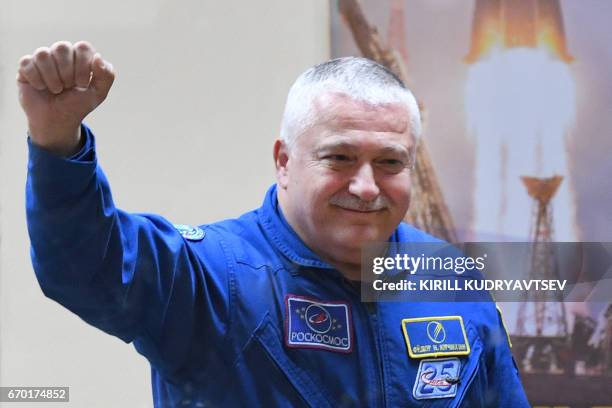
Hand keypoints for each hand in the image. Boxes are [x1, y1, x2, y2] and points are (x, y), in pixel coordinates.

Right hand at [17, 41, 114, 155]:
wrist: (57, 120)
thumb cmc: (78, 104)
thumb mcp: (98, 93)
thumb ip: (106, 75)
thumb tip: (98, 57)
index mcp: (80, 56)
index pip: (82, 47)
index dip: (83, 66)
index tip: (82, 84)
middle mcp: (61, 54)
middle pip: (62, 47)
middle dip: (67, 72)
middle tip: (68, 87)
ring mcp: (43, 59)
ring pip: (43, 54)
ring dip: (52, 77)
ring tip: (56, 90)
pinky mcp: (26, 67)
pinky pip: (27, 63)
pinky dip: (36, 79)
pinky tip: (41, 88)